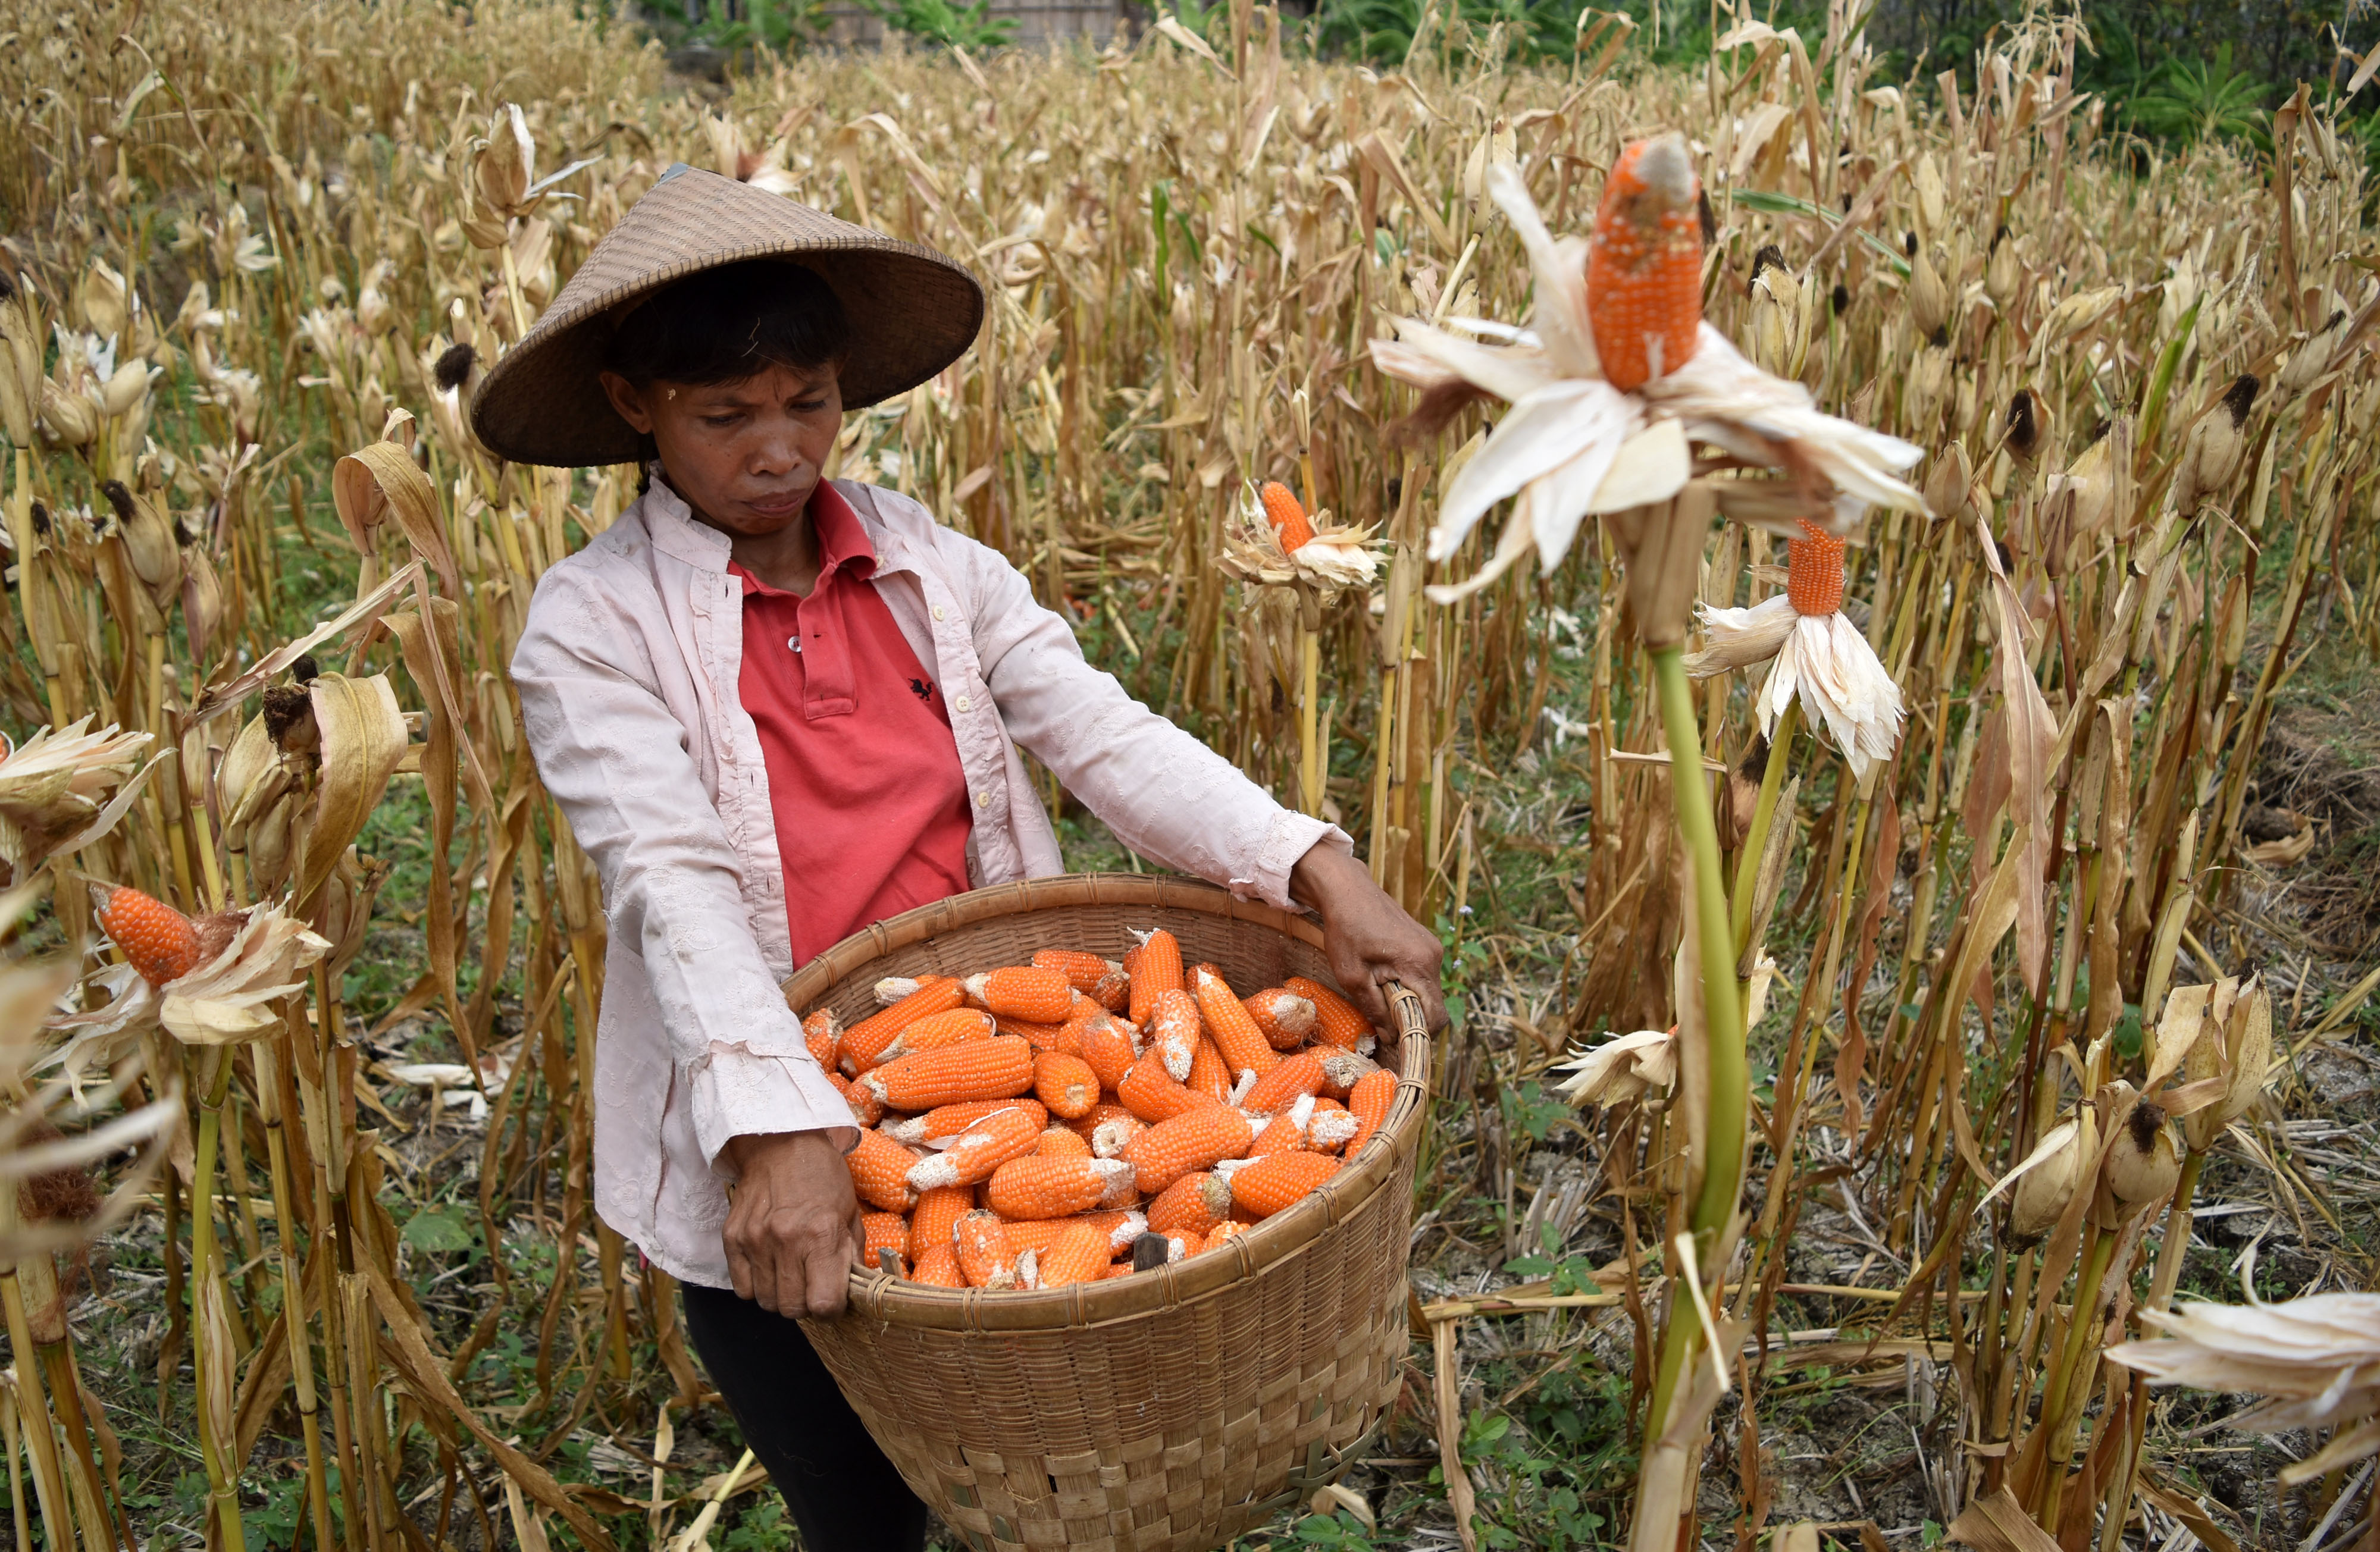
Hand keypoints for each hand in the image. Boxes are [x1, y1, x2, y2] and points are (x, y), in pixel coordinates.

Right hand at [722, 1130, 864, 1317]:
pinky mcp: (732, 1239)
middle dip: (805, 1304)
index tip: (832, 1298)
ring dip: (781, 1295)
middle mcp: (786, 1240)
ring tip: (790, 1273)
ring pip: (766, 1302)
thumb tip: (851, 1294)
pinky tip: (769, 1267)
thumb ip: (851, 1257)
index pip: (823, 1305)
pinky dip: (757, 1285)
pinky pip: (742, 1288)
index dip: (831, 1308)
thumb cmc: (822, 1177)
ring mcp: (755, 1240)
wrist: (780, 1143)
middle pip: (792, 1309)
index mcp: (821, 1235)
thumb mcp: (849, 1213)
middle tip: (811, 1284)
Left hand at [1289, 841, 1447, 1034]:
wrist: (1346, 890)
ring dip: (1407, 999)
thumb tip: (1389, 1035)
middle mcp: (1433, 955)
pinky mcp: (1424, 942)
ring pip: (1427, 990)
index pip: (1435, 1016)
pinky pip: (1422, 974)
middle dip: (1410, 1016)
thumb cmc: (1345, 930)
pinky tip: (1383, 975)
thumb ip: (1374, 1008)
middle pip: (1433, 1004)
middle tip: (1381, 1015)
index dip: (1416, 1033)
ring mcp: (1431, 946)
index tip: (1394, 1037)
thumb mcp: (1352, 975)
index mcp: (1420, 964)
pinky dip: (1407, 983)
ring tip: (1378, 990)